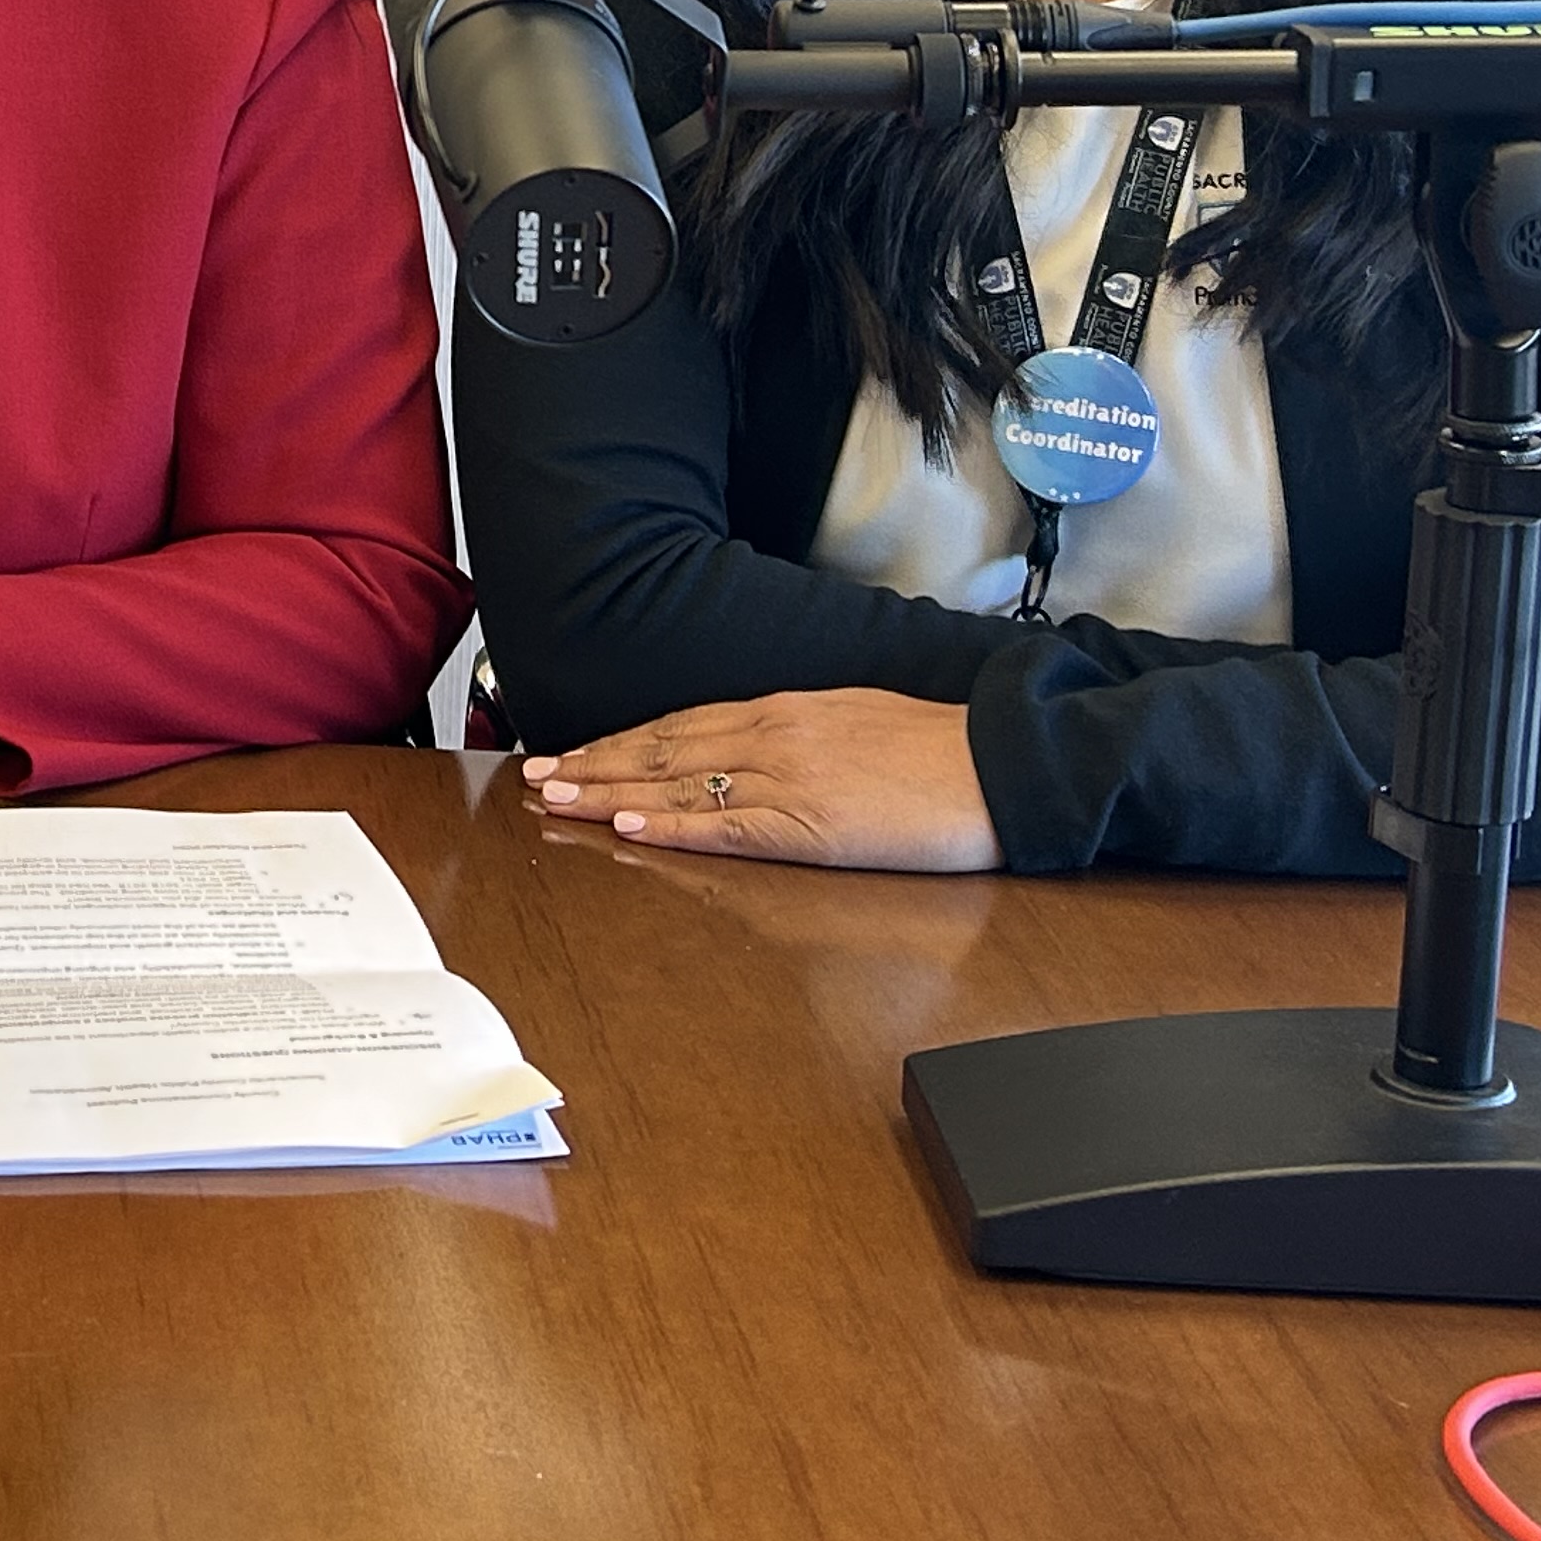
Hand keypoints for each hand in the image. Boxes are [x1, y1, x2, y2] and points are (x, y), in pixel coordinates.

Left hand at [522, 689, 1004, 873]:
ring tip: (557, 799)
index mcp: (785, 710)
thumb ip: (798, 733)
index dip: (622, 740)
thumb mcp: (856, 721)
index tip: (576, 750)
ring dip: (610, 793)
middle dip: (595, 762)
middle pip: (664, 750)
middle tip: (537, 775)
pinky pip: (725, 828)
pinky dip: (669, 829)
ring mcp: (789, 780)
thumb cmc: (940, 751)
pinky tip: (627, 829)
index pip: (682, 724)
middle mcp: (775, 735)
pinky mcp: (812, 826)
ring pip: (678, 786)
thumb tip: (755, 746)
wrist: (1002, 765)